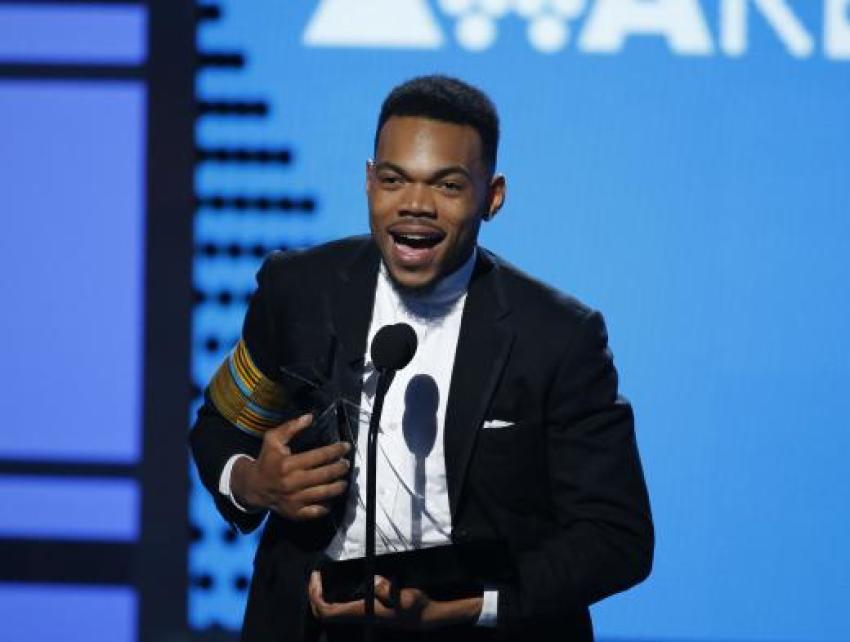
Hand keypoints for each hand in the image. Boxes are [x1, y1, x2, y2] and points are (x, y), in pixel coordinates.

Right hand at [231, 414, 350, 519]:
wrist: (254, 486)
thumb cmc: (267, 460)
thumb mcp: (273, 440)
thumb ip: (290, 427)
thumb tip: (310, 417)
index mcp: (288, 464)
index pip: (319, 456)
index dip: (335, 450)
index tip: (346, 447)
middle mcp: (292, 483)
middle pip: (325, 475)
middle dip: (340, 468)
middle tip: (347, 463)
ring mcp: (294, 499)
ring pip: (324, 494)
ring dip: (338, 486)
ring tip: (344, 481)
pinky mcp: (295, 512)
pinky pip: (316, 510)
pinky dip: (327, 504)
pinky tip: (331, 497)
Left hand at [308, 571, 482, 630]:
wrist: (426, 617)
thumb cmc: (415, 607)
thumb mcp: (405, 596)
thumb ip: (389, 590)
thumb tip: (376, 582)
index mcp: (361, 612)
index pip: (328, 610)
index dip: (316, 596)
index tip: (316, 577)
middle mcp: (358, 616)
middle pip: (324, 613)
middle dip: (314, 596)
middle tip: (316, 576)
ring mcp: (362, 615)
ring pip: (332, 611)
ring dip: (323, 597)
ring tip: (323, 579)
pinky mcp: (367, 612)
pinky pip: (342, 607)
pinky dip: (334, 597)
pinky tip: (340, 585)